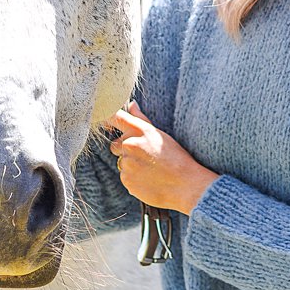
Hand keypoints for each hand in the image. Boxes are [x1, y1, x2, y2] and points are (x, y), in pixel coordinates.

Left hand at [106, 102, 218, 216]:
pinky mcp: (127, 180)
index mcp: (141, 131)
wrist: (185, 184)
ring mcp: (127, 163)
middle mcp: (131, 145)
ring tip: (151, 170)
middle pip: (114, 145)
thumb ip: (141, 119)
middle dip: (124, 150)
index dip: (107, 118)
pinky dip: (134, 179)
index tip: (105, 120)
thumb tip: (131, 104)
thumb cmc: (176, 158)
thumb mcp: (160, 134)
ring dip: (131, 166)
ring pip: (122, 163)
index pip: (116, 118)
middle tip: (144, 156)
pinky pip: (125, 177)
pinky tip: (149, 179)